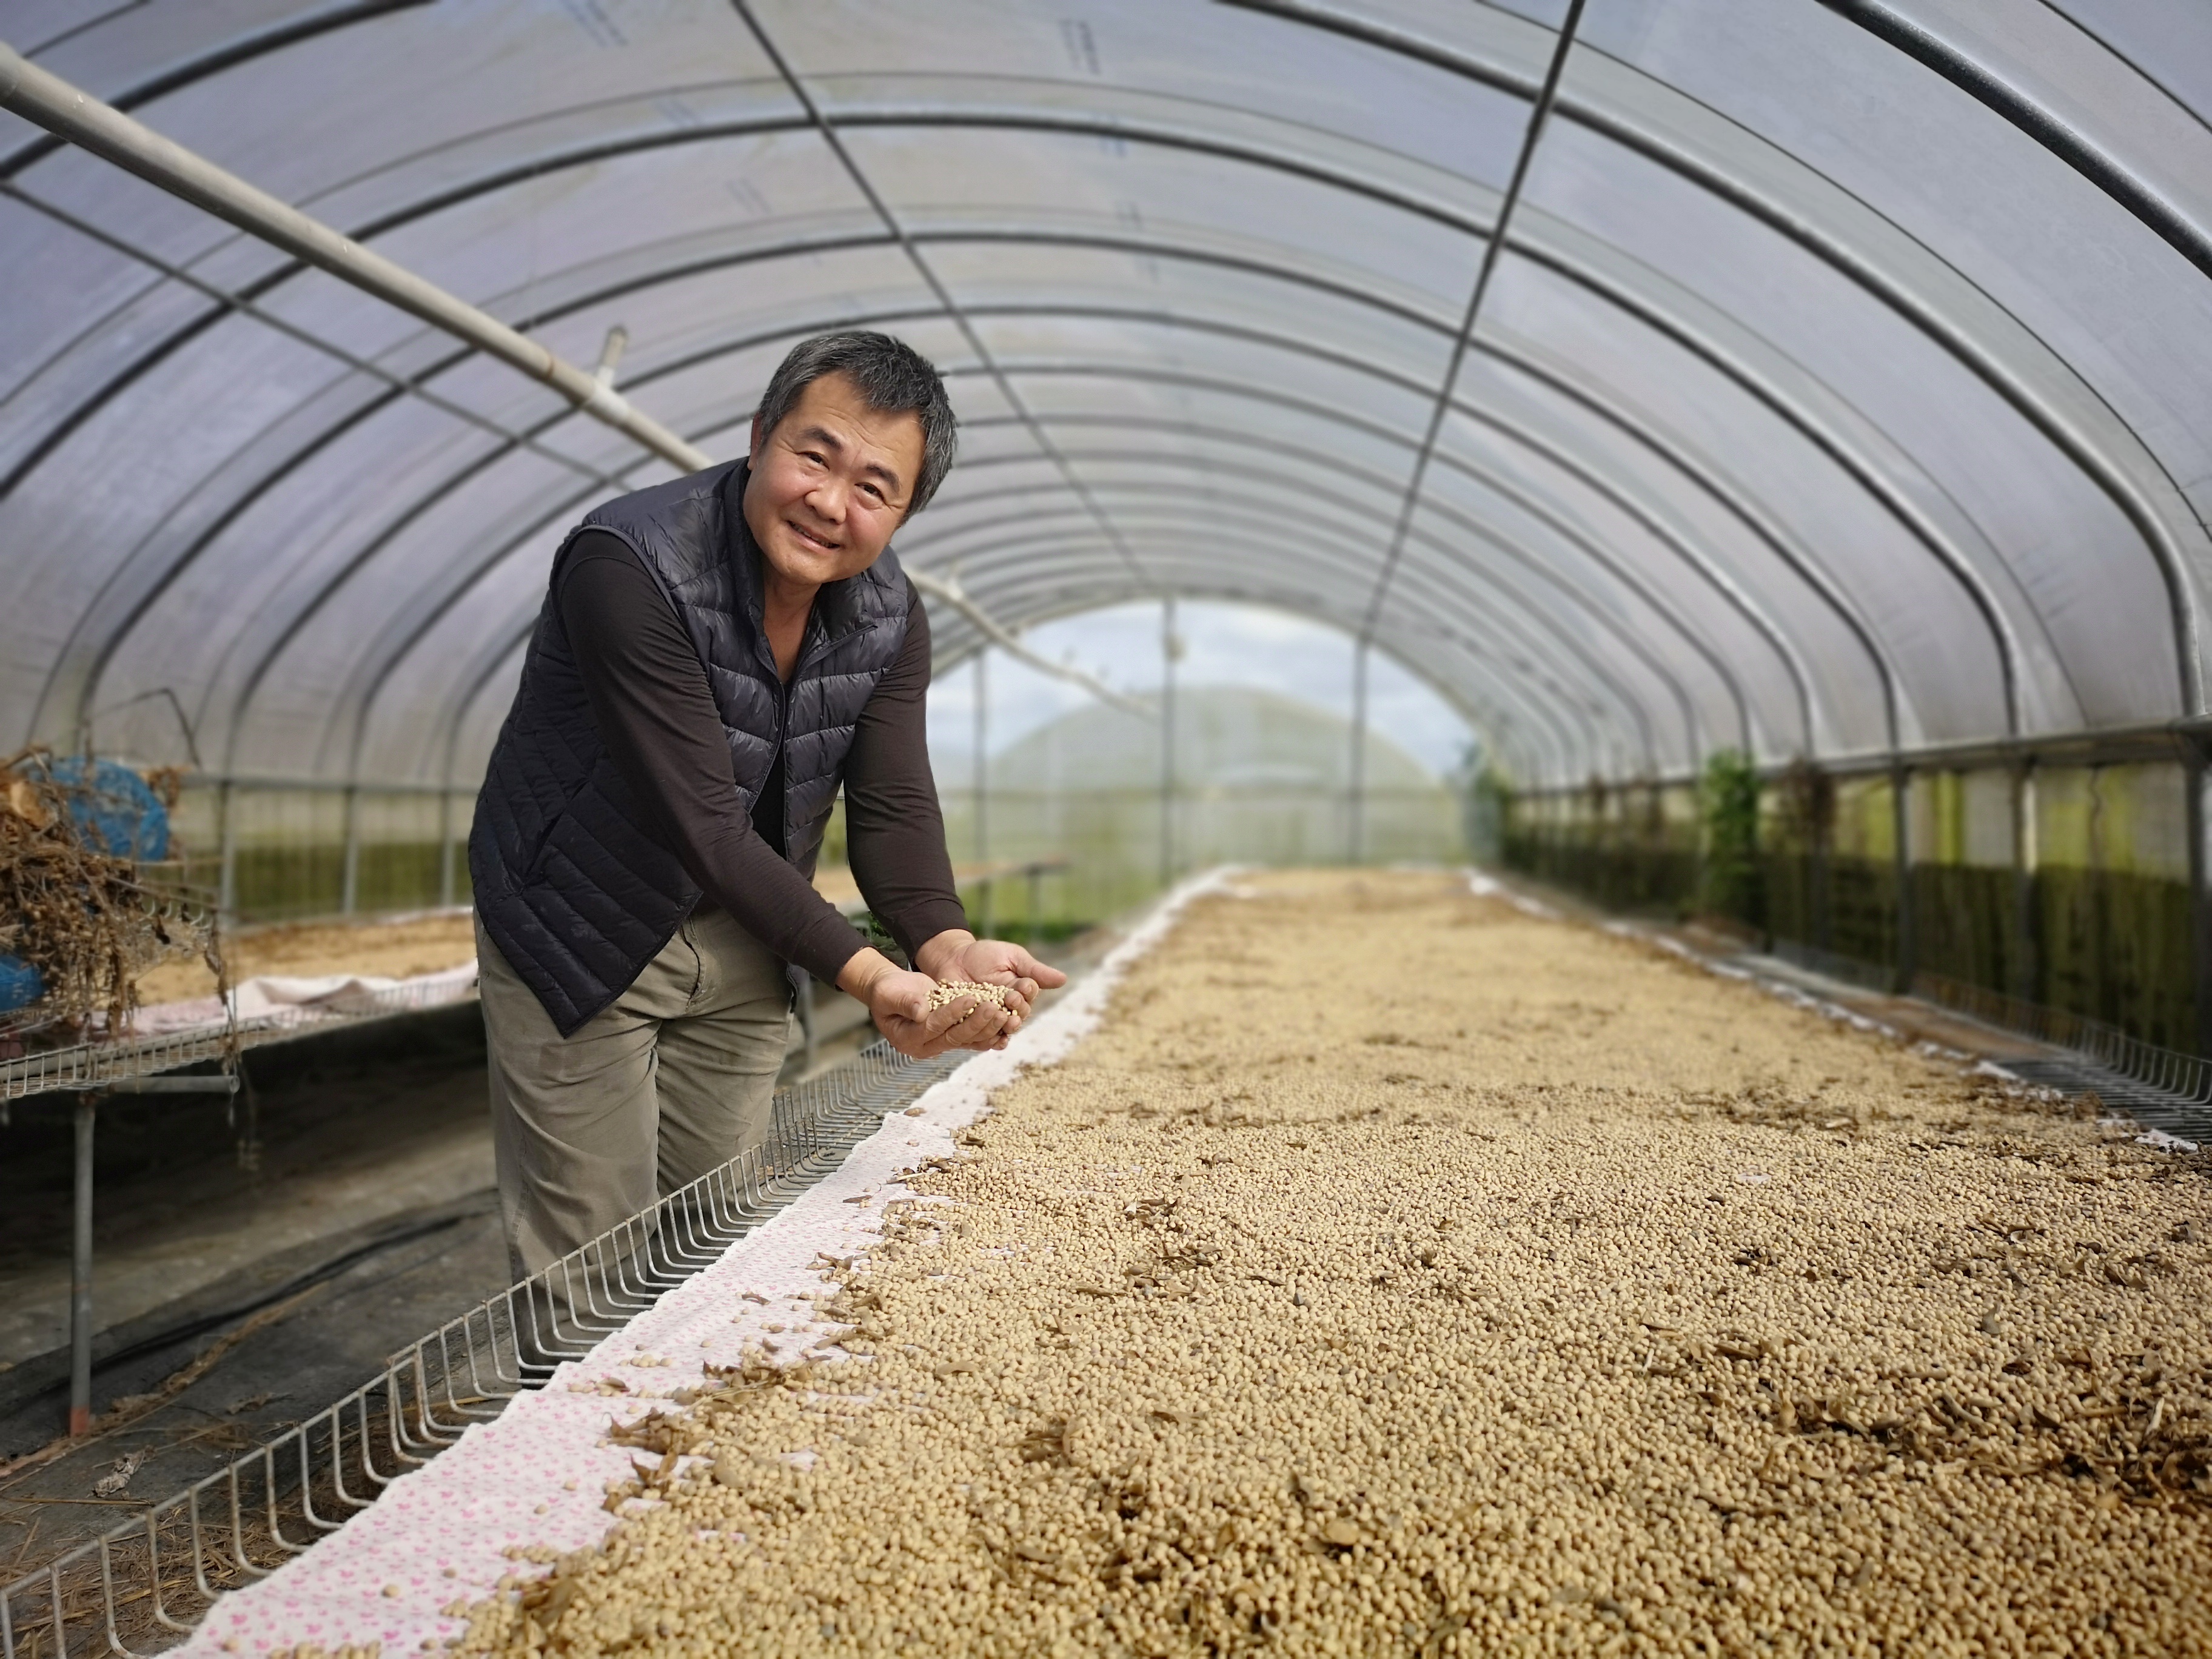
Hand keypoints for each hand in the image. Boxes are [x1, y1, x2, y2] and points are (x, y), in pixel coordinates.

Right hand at [837, 948, 1015, 1057]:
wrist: (893, 990)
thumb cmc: (887, 991)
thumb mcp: (888, 993)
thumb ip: (904, 1002)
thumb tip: (921, 1011)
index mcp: (907, 1039)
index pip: (933, 1027)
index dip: (952, 1013)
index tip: (970, 998)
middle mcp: (925, 1047)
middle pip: (955, 1037)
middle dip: (977, 1022)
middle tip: (995, 1007)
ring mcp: (940, 1043)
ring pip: (968, 1039)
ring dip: (988, 1027)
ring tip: (1006, 1012)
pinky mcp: (951, 1035)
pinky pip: (973, 1037)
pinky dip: (990, 1031)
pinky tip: (1006, 1022)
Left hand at [913, 931, 1069, 1027]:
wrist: (952, 958)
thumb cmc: (984, 954)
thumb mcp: (1011, 956)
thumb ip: (1035, 969)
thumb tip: (1064, 979)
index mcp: (1020, 992)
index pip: (1029, 997)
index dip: (1027, 993)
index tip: (1023, 986)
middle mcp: (1008, 1009)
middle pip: (1019, 1016)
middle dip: (1017, 1009)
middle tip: (1011, 1000)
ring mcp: (990, 1019)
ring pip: (1003, 1029)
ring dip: (1005, 1025)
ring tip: (1003, 1019)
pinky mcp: (972, 1026)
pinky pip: (984, 1038)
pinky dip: (990, 1041)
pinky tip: (994, 1041)